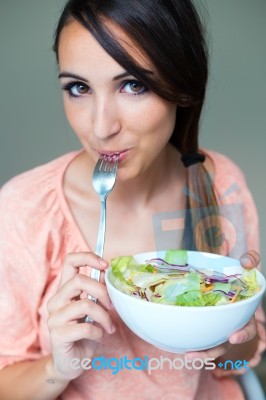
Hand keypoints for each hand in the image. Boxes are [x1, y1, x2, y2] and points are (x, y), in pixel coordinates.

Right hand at [47, 252, 114, 380]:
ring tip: (109, 327)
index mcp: (64, 290)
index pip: (70, 261)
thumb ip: (97, 291)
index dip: (88, 257)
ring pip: (85, 304)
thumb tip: (108, 273)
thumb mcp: (94, 308)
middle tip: (111, 306)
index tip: (105, 265)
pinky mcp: (57, 335)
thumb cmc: (85, 333)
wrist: (72, 363)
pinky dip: (98, 332)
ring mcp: (54, 318)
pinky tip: (99, 337)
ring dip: (104, 316)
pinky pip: (85, 327)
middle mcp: (56, 300)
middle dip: (101, 291)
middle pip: (79, 280)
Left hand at [186, 250, 259, 362]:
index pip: (248, 329)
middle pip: (223, 345)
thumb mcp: (247, 266)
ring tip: (186, 354)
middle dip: (210, 352)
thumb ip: (251, 261)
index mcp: (244, 314)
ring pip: (210, 346)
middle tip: (195, 355)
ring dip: (198, 353)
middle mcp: (231, 326)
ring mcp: (217, 328)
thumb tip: (246, 262)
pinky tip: (175, 343)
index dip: (242, 334)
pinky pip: (198, 337)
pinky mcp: (203, 326)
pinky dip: (189, 341)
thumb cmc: (237, 274)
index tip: (233, 337)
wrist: (222, 276)